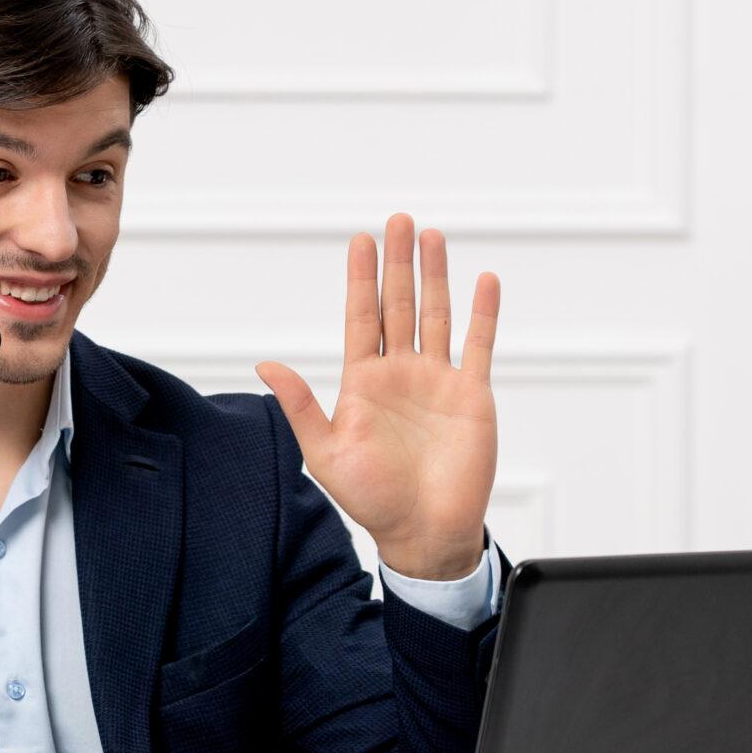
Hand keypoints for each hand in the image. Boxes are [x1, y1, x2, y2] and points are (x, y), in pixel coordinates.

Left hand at [254, 212, 500, 581]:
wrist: (423, 532)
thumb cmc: (371, 499)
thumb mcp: (326, 452)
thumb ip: (302, 406)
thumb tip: (266, 364)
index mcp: (363, 382)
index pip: (362, 317)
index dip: (362, 279)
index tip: (361, 240)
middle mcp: (400, 373)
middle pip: (399, 304)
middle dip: (398, 263)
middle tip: (398, 220)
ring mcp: (437, 381)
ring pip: (437, 315)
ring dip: (436, 276)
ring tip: (432, 236)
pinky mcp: (471, 396)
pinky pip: (479, 346)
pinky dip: (483, 313)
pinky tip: (484, 281)